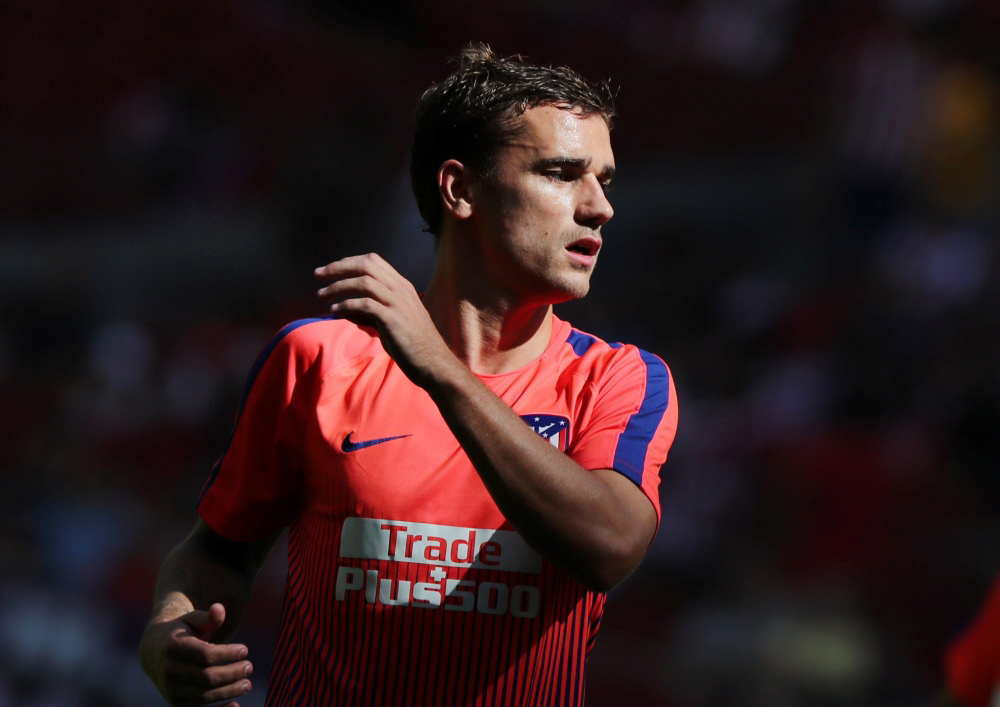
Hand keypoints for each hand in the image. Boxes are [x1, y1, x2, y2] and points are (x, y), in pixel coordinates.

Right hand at [139, 603, 252, 706]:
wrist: (153, 651)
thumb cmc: (181, 631)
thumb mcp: (192, 620)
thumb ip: (208, 617)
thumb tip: (220, 608)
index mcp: (174, 647)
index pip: (205, 655)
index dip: (227, 654)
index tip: (245, 650)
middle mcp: (170, 670)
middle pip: (206, 677)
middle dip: (232, 673)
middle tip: (249, 667)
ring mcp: (172, 689)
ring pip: (204, 696)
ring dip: (229, 692)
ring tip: (247, 684)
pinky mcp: (176, 702)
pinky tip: (236, 705)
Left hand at [315, 253, 455, 386]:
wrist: (434, 363)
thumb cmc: (412, 345)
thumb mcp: (392, 320)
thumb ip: (372, 311)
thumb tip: (346, 309)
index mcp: (402, 286)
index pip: (373, 261)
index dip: (348, 261)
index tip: (330, 269)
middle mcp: (401, 289)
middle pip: (366, 265)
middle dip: (338, 267)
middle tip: (318, 275)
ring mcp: (398, 303)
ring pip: (363, 282)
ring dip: (338, 286)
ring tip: (322, 295)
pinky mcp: (393, 319)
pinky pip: (364, 304)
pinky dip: (346, 305)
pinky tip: (334, 310)